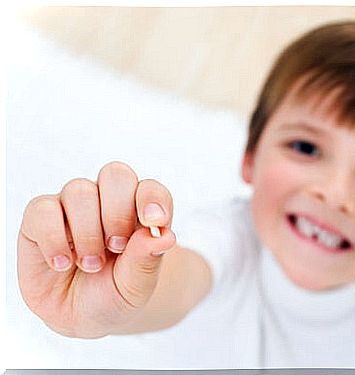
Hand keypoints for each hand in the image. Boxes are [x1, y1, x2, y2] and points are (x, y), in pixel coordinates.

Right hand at [17, 161, 175, 337]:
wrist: (81, 318)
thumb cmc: (114, 294)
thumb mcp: (136, 286)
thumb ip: (147, 260)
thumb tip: (164, 237)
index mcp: (139, 211)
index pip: (150, 188)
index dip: (152, 199)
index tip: (154, 222)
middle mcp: (107, 201)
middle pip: (116, 175)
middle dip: (118, 213)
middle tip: (116, 247)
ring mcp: (73, 206)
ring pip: (79, 190)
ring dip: (87, 231)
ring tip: (90, 264)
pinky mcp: (39, 218)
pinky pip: (42, 209)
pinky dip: (54, 237)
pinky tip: (63, 263)